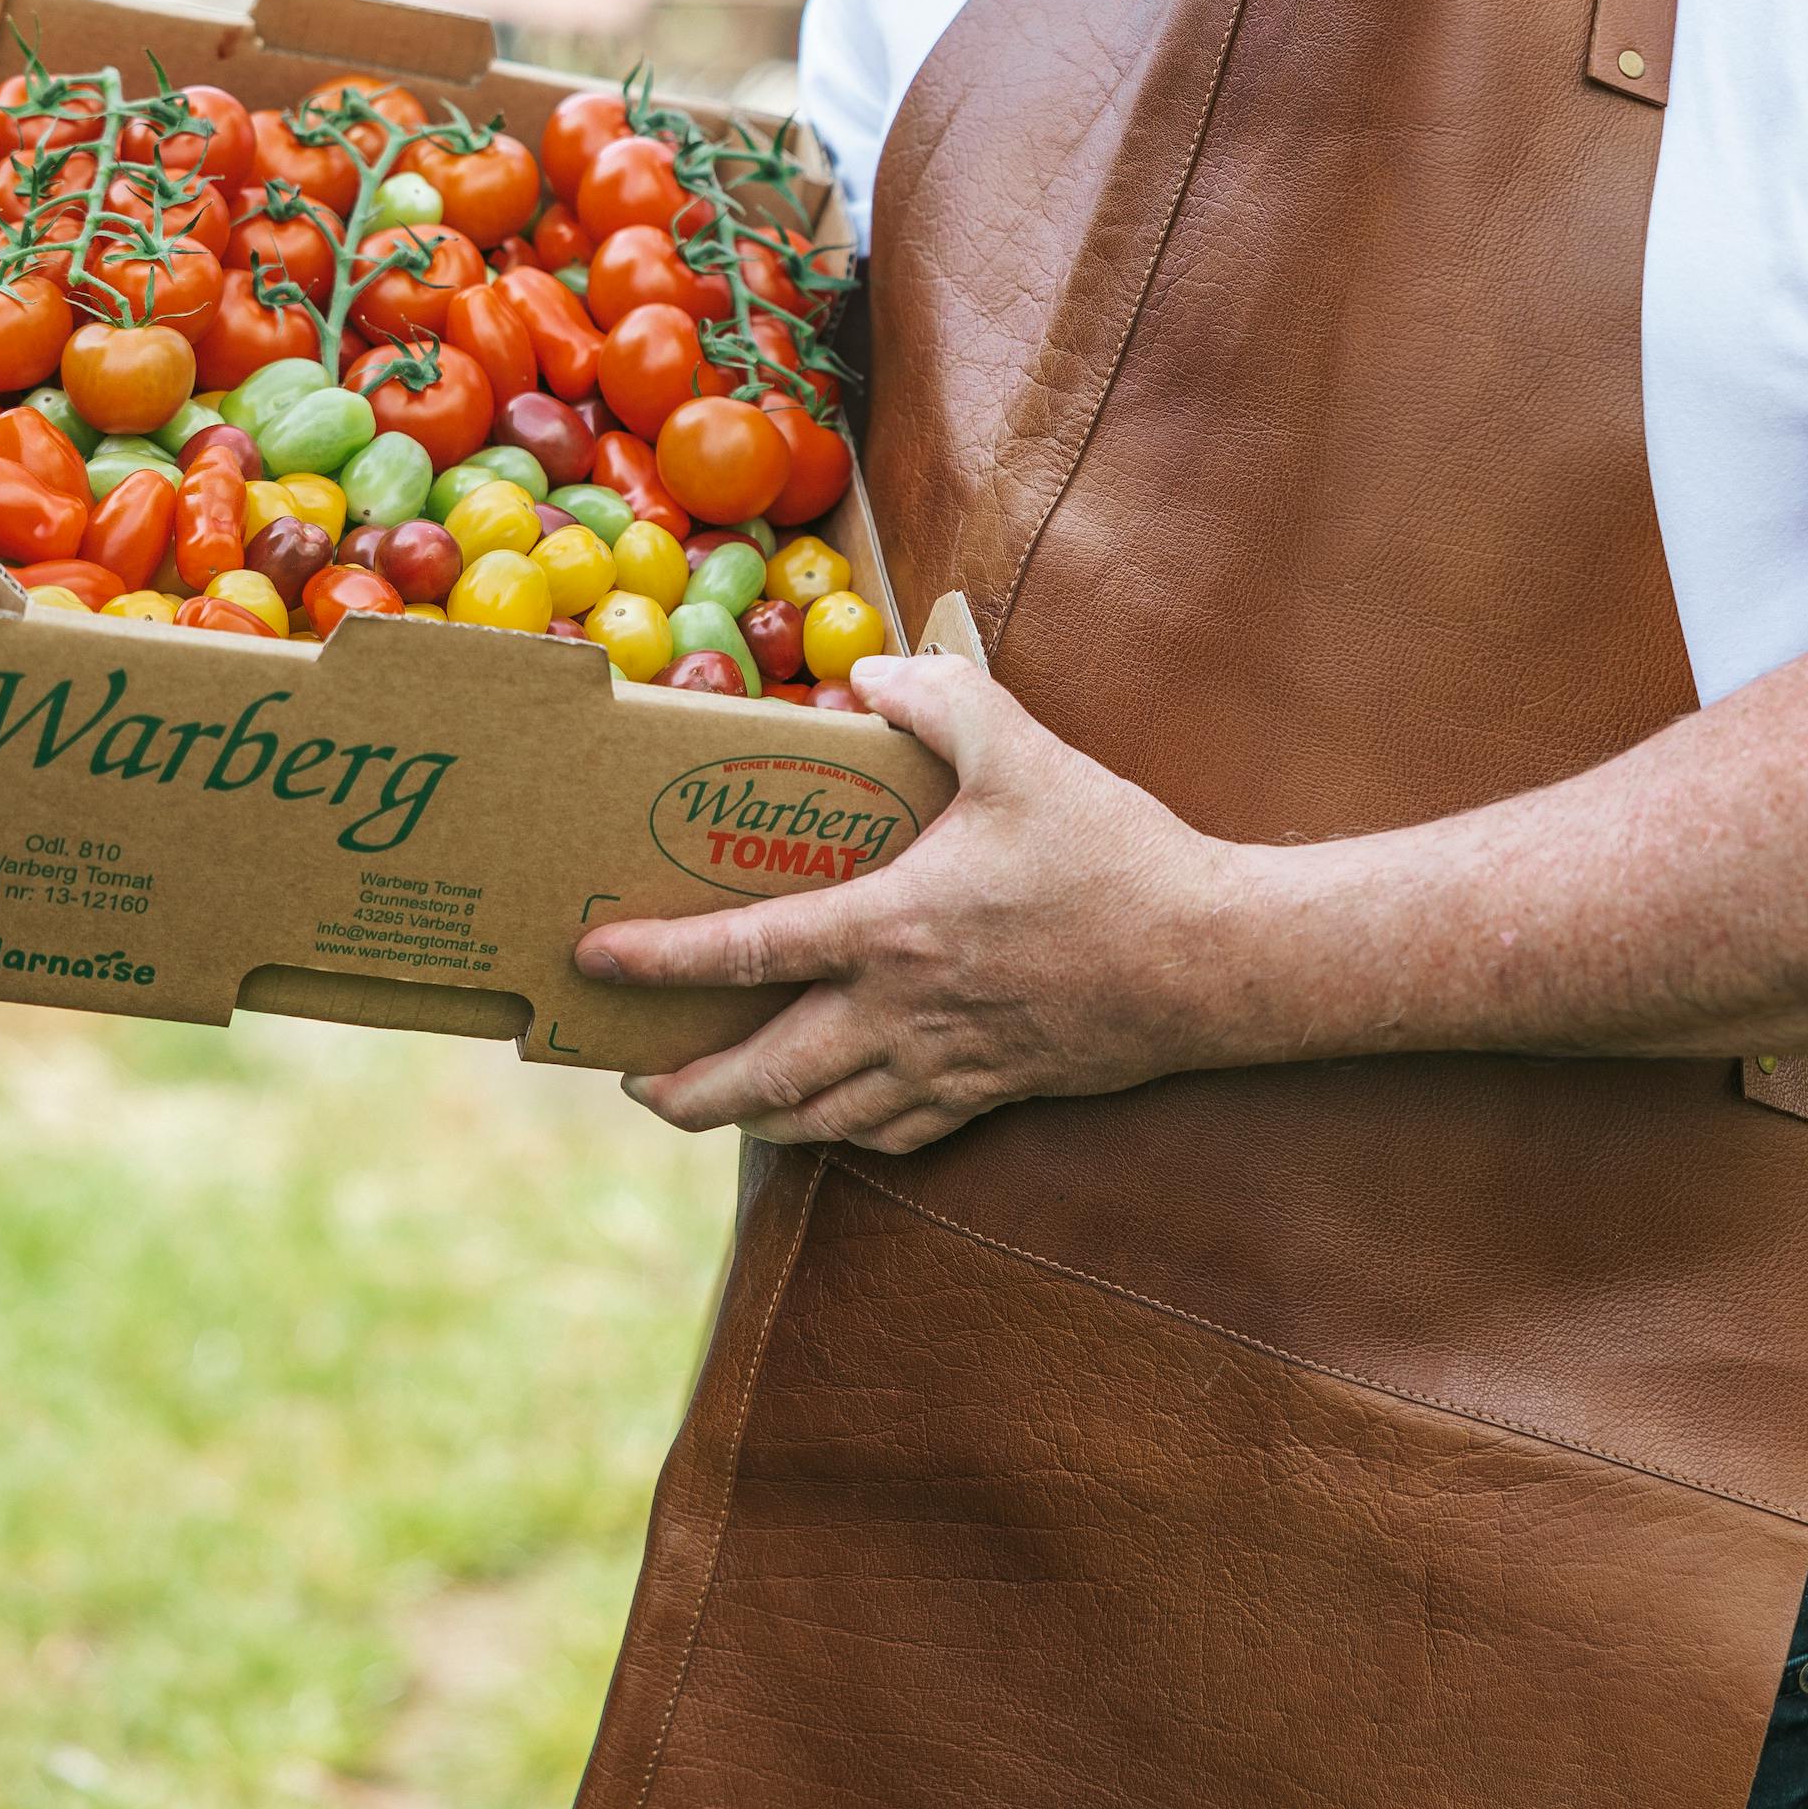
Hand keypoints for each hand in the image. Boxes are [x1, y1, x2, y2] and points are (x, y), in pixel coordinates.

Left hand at [576, 654, 1251, 1151]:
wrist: (1212, 960)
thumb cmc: (1114, 855)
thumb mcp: (1023, 751)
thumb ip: (939, 701)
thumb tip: (872, 674)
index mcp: (894, 927)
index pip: (748, 952)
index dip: (661, 960)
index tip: (596, 960)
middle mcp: (903, 1012)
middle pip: (764, 1076)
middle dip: (684, 1088)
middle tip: (632, 1079)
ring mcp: (947, 1063)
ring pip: (820, 1120)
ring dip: (750, 1118)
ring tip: (705, 1103)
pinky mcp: (992, 1089)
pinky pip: (893, 1134)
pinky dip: (841, 1133)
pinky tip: (827, 1121)